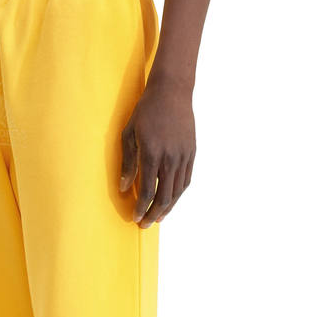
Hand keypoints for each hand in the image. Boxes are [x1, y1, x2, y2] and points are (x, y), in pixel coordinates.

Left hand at [120, 75, 195, 228]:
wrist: (172, 92)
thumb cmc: (145, 111)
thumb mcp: (129, 134)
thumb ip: (127, 163)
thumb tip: (124, 188)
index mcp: (152, 153)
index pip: (148, 190)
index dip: (141, 208)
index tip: (135, 218)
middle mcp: (170, 157)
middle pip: (164, 196)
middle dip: (153, 214)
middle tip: (145, 224)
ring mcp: (183, 156)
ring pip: (177, 192)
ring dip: (167, 208)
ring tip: (157, 217)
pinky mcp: (192, 153)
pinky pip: (186, 181)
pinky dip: (177, 195)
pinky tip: (169, 201)